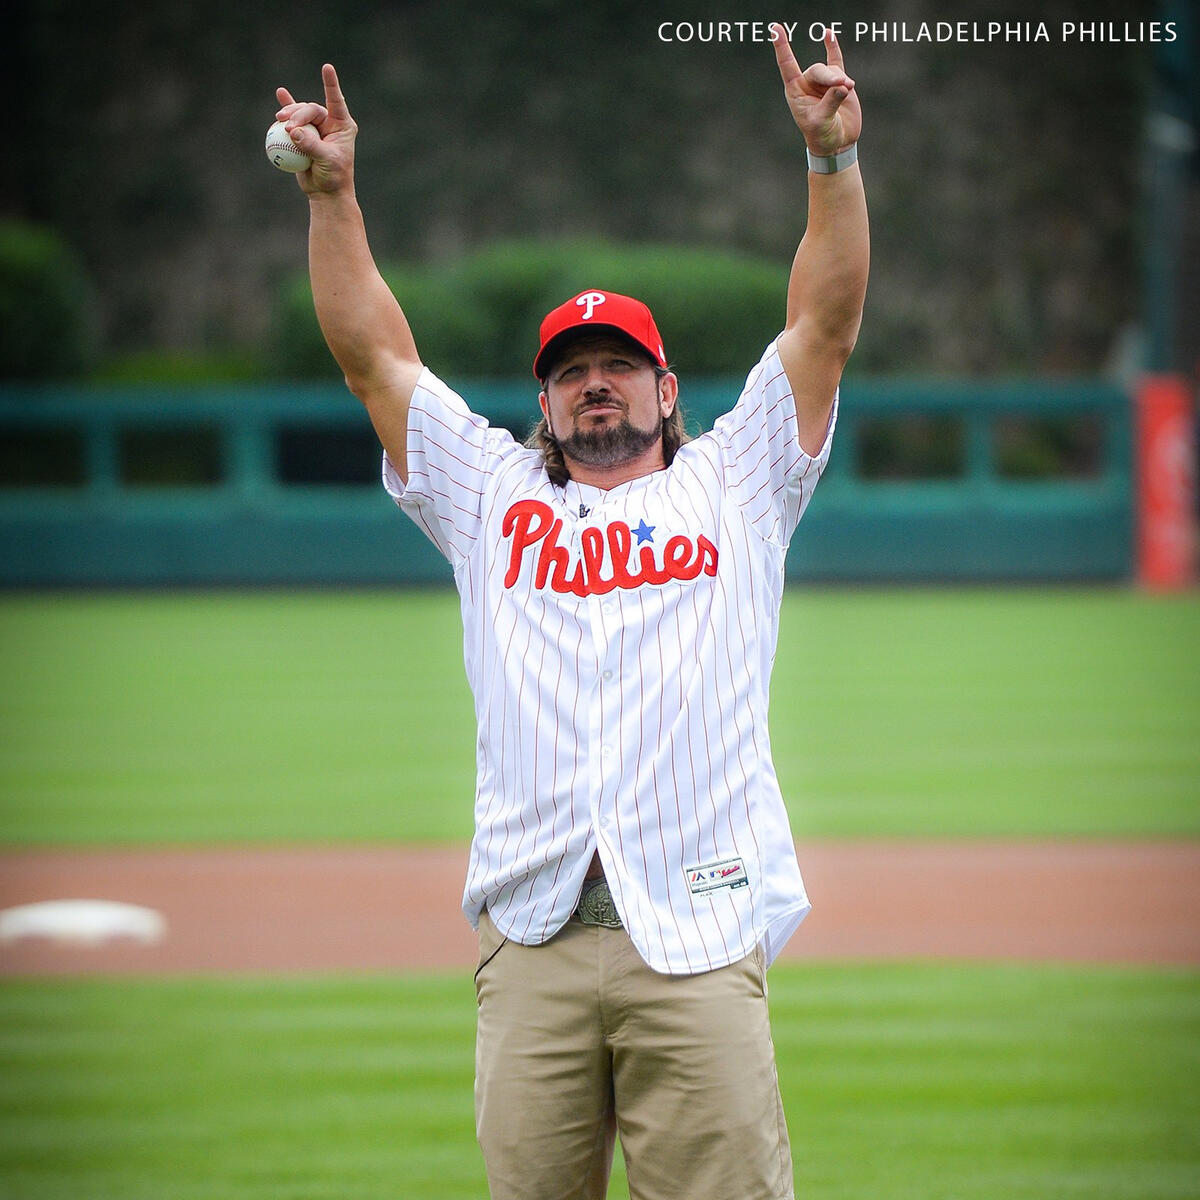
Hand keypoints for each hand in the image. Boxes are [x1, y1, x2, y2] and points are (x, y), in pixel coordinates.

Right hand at [274, 63, 356, 194]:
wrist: (325, 192)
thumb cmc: (334, 177)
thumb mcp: (326, 161)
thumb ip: (310, 145)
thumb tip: (292, 132)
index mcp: (342, 125)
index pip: (336, 101)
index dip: (331, 84)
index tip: (327, 67)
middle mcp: (330, 123)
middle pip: (311, 109)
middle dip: (297, 114)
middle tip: (286, 126)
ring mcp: (316, 128)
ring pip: (300, 114)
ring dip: (289, 115)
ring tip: (279, 121)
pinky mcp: (303, 135)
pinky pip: (293, 119)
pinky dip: (287, 107)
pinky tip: (281, 92)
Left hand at [771, 24, 861, 155]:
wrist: (837, 143)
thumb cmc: (822, 136)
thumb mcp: (822, 122)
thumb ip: (830, 102)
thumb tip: (842, 85)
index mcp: (795, 92)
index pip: (787, 66)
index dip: (782, 47)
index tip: (775, 29)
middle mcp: (807, 84)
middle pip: (818, 70)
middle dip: (830, 77)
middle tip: (843, 85)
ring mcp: (823, 82)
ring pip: (831, 70)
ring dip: (840, 79)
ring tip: (849, 88)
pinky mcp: (839, 82)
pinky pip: (835, 60)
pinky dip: (832, 47)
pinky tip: (828, 34)